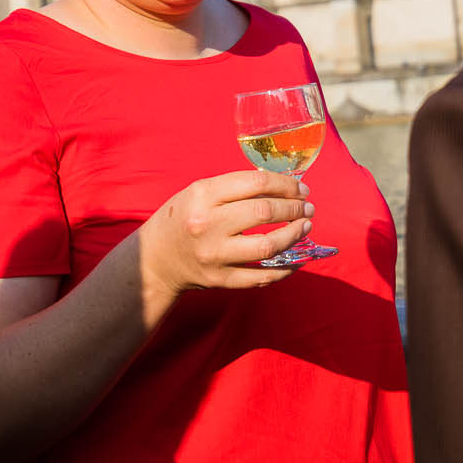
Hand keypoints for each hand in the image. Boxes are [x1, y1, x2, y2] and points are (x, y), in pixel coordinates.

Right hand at [138, 170, 312, 298]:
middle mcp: (208, 224)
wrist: (156, 259)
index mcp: (203, 195)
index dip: (286, 184)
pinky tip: (298, 258)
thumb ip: (236, 188)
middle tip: (307, 208)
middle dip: (294, 208)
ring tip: (305, 226)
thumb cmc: (183, 218)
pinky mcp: (221, 279)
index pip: (256, 183)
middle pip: (265, 212)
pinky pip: (262, 276)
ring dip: (294, 235)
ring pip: (268, 246)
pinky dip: (286, 268)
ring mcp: (215, 255)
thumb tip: (282, 186)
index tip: (300, 188)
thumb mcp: (200, 192)